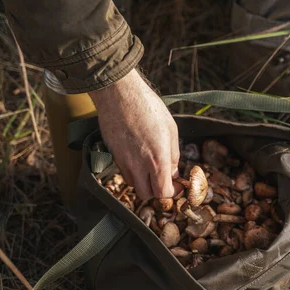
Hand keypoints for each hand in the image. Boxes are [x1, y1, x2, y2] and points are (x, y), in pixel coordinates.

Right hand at [89, 69, 179, 200]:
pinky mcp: (113, 155)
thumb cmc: (148, 107)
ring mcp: (123, 162)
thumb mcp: (171, 129)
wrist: (119, 95)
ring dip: (143, 181)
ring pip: (133, 184)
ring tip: (150, 165)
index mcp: (158, 160)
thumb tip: (173, 172)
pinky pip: (124, 172)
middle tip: (163, 179)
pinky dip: (132, 171)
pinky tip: (138, 156)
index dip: (172, 193)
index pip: (163, 193)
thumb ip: (173, 156)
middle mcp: (139, 166)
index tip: (176, 186)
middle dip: (156, 190)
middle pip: (146, 194)